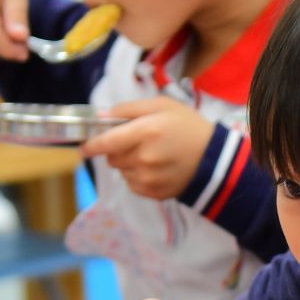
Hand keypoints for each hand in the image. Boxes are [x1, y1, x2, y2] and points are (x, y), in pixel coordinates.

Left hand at [81, 97, 216, 199]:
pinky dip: (137, 177)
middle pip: (111, 158)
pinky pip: (132, 185)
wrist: (214, 158)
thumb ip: (129, 109)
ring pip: (122, 172)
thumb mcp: (162, 106)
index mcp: (145, 132)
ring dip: (128, 164)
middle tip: (136, 143)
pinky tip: (155, 169)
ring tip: (150, 157)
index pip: (106, 142)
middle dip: (117, 150)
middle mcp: (144, 158)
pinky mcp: (153, 193)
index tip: (85, 147)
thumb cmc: (188, 126)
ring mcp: (148, 178)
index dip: (91, 145)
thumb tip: (100, 117)